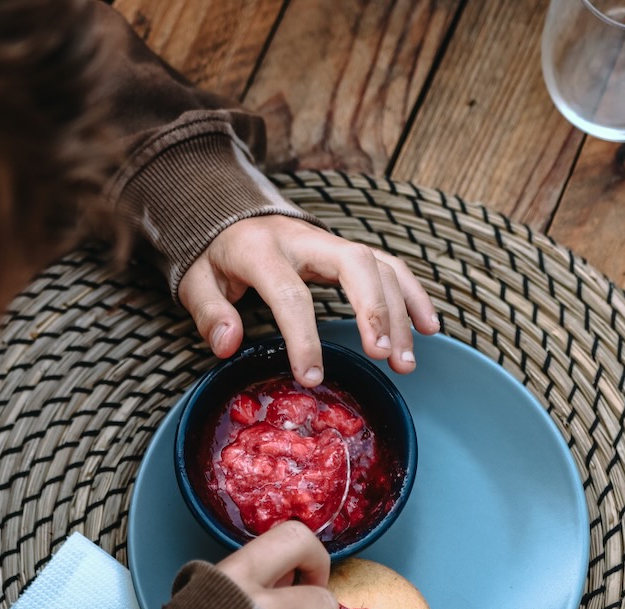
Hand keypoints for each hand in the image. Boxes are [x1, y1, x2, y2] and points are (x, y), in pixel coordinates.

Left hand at [178, 215, 440, 386]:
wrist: (227, 214)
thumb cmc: (214, 256)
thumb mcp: (196, 281)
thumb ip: (209, 313)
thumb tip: (228, 346)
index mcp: (261, 250)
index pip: (290, 294)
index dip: (304, 337)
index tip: (312, 377)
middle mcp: (304, 240)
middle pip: (354, 264)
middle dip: (374, 310)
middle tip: (384, 357)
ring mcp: (329, 242)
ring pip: (379, 265)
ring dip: (399, 312)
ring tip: (405, 361)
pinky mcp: (346, 250)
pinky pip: (389, 265)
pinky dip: (412, 294)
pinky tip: (428, 327)